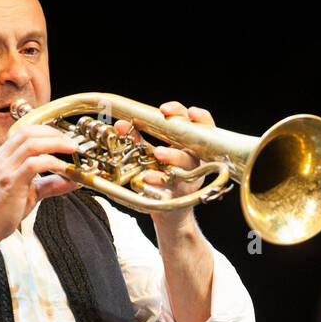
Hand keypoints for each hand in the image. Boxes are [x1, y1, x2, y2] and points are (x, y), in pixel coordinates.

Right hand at [0, 124, 80, 245]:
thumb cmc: (1, 212)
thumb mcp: (30, 193)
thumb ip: (49, 185)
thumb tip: (71, 181)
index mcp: (3, 157)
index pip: (24, 132)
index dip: (47, 130)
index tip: (63, 137)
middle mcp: (2, 159)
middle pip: (29, 132)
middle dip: (54, 133)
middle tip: (71, 142)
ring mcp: (5, 170)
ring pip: (32, 144)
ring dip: (56, 144)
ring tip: (71, 150)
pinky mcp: (10, 182)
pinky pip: (34, 164)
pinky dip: (52, 163)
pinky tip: (63, 169)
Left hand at [114, 101, 215, 227]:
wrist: (169, 213)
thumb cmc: (164, 177)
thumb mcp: (150, 155)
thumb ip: (138, 139)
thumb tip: (121, 124)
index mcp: (192, 143)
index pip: (197, 121)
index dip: (186, 112)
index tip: (166, 109)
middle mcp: (197, 157)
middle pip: (199, 136)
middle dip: (184, 127)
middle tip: (165, 119)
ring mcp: (193, 175)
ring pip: (188, 161)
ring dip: (173, 155)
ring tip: (158, 152)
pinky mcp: (184, 192)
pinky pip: (174, 184)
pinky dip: (160, 179)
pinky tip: (148, 177)